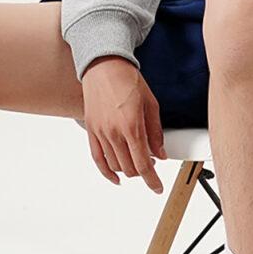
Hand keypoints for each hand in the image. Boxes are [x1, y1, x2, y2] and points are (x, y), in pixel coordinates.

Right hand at [81, 56, 166, 193]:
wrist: (104, 66)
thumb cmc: (128, 80)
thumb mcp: (151, 104)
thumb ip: (156, 132)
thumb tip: (161, 153)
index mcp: (132, 126)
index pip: (144, 164)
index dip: (152, 180)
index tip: (157, 187)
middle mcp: (114, 132)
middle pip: (130, 168)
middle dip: (143, 172)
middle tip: (152, 165)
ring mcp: (100, 133)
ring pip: (115, 166)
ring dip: (129, 170)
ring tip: (137, 162)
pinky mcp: (91, 131)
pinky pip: (97, 159)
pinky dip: (107, 172)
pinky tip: (116, 177)